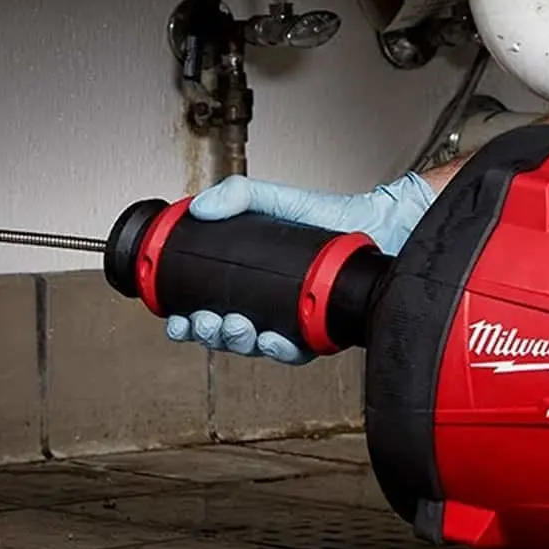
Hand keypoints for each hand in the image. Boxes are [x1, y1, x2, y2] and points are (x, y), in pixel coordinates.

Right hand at [165, 172, 435, 363]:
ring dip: (237, 342)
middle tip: (204, 321)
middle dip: (208, 334)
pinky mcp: (320, 332)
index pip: (206, 313)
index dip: (185, 324)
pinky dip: (280, 349)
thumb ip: (237, 195)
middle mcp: (266, 309)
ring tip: (234, 324)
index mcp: (247, 286)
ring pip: (254, 348)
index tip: (173, 320)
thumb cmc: (326, 216)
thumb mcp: (275, 199)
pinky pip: (295, 353)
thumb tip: (199, 208)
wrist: (375, 223)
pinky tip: (270, 338)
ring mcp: (292, 323)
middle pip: (224, 336)